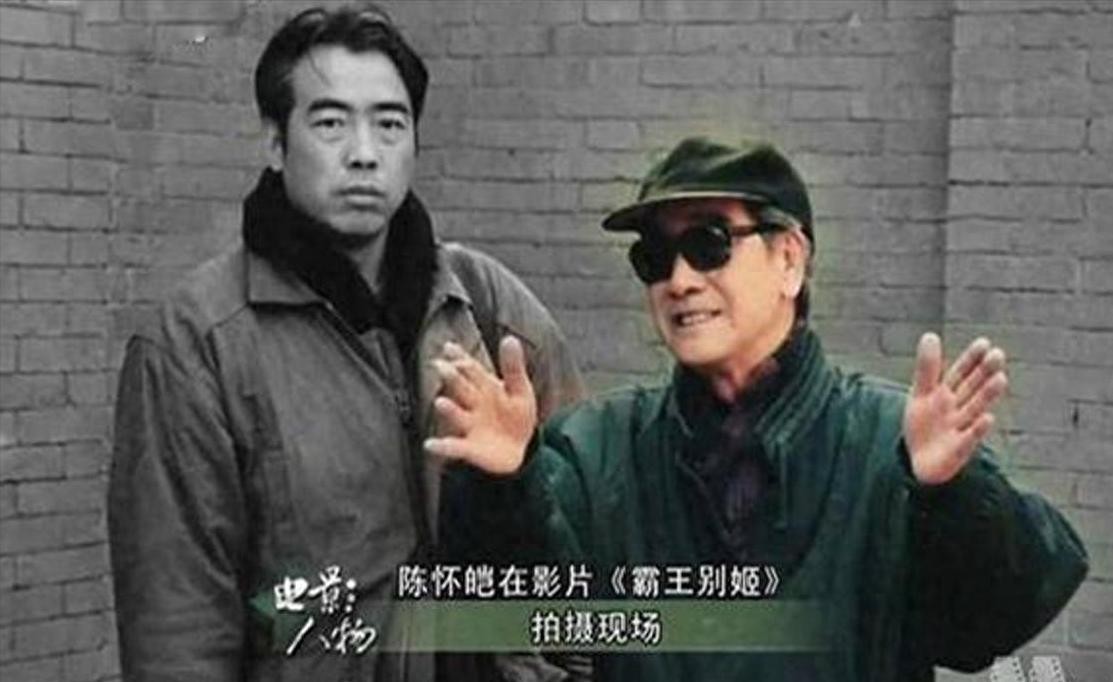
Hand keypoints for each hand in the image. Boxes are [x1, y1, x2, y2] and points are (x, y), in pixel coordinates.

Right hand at [423, 337, 537, 475]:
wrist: (521, 449)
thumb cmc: (517, 416)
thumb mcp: (520, 390)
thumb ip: (513, 367)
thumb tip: (510, 338)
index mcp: (485, 387)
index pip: (470, 369)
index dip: (460, 358)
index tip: (448, 347)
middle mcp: (473, 404)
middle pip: (461, 388)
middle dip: (452, 378)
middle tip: (439, 366)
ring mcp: (470, 426)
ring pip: (457, 415)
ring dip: (449, 410)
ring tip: (440, 402)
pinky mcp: (470, 448)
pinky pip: (454, 447)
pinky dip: (442, 447)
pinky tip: (430, 445)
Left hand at [904, 333, 1007, 484]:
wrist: (920, 461)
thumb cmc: (924, 424)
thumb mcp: (920, 394)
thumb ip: (927, 368)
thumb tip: (930, 335)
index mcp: (946, 393)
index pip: (960, 373)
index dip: (971, 359)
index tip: (984, 342)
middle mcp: (958, 408)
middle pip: (972, 388)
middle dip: (984, 373)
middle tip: (998, 355)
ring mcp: (960, 428)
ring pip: (975, 409)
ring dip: (987, 396)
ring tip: (1000, 379)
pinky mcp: (959, 450)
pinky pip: (969, 439)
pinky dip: (977, 430)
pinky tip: (988, 418)